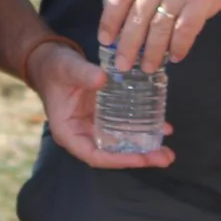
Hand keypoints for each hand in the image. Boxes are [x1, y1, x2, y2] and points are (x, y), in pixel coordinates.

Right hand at [30, 41, 172, 169]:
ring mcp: (95, 127)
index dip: (118, 160)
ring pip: (121, 144)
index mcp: (69, 132)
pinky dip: (143, 129)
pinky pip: (125, 128)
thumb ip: (83, 73)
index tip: (141, 158)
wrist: (52, 61)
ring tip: (167, 151)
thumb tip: (103, 78)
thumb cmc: (55, 67)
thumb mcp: (67, 68)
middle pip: (112, 154)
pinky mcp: (105, 117)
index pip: (94, 155)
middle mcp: (83, 135)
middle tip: (164, 157)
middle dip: (139, 158)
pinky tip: (162, 127)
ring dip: (145, 148)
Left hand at [100, 0, 220, 73]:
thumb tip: (131, 9)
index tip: (104, 39)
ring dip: (152, 51)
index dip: (109, 19)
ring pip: (159, 26)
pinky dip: (179, 47)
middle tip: (122, 65)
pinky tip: (176, 57)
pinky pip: (185, 30)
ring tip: (148, 67)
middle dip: (127, 44)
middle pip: (137, 15)